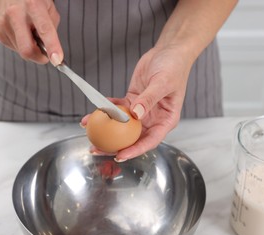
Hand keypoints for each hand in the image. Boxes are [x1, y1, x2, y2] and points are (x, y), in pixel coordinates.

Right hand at [0, 0, 62, 64]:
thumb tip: (51, 49)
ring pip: (21, 51)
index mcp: (33, 5)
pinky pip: (14, 48)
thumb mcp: (49, 8)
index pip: (44, 30)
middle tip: (46, 55)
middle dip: (39, 57)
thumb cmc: (31, 1)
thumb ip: (52, 28)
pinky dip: (22, 45)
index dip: (52, 47)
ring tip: (31, 34)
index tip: (57, 60)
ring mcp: (4, 23)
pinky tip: (22, 34)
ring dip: (30, 48)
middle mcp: (15, 13)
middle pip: (27, 49)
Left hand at [81, 44, 193, 160]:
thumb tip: (136, 114)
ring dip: (106, 130)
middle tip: (97, 149)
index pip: (150, 141)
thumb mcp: (163, 83)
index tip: (120, 154)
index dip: (135, 150)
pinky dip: (106, 111)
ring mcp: (142, 111)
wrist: (168, 52)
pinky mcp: (132, 101)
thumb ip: (149, 99)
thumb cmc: (174, 68)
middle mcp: (153, 119)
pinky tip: (94, 112)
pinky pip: (118, 109)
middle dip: (115, 146)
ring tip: (89, 132)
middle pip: (133, 138)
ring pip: (122, 126)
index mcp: (166, 120)